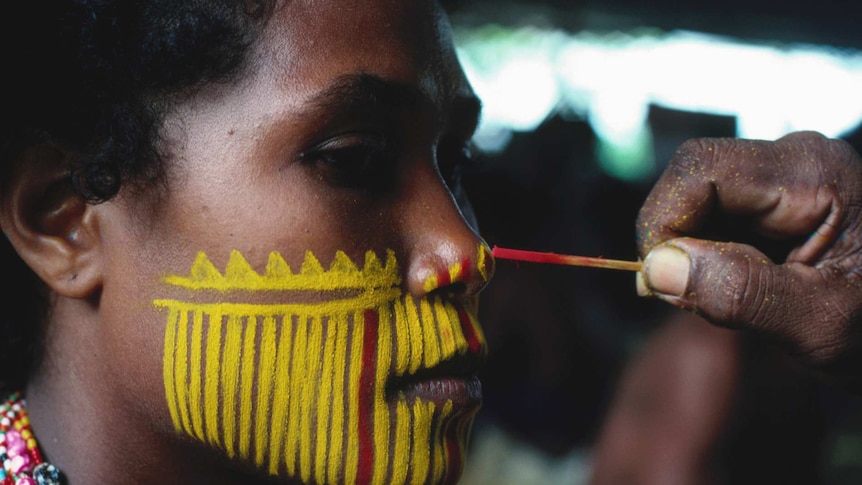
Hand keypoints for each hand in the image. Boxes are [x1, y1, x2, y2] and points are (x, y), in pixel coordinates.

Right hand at [636, 131, 861, 382]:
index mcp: (813, 173)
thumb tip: (657, 268)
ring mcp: (785, 175)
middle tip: (690, 300)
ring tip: (730, 299)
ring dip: (691, 251)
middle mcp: (794, 158)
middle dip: (675, 239)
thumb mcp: (822, 324)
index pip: (699, 171)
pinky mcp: (777, 195)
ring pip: (697, 197)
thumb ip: (742, 293)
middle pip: (693, 180)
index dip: (663, 222)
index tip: (659, 284)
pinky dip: (707, 252)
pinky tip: (738, 284)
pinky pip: (715, 212)